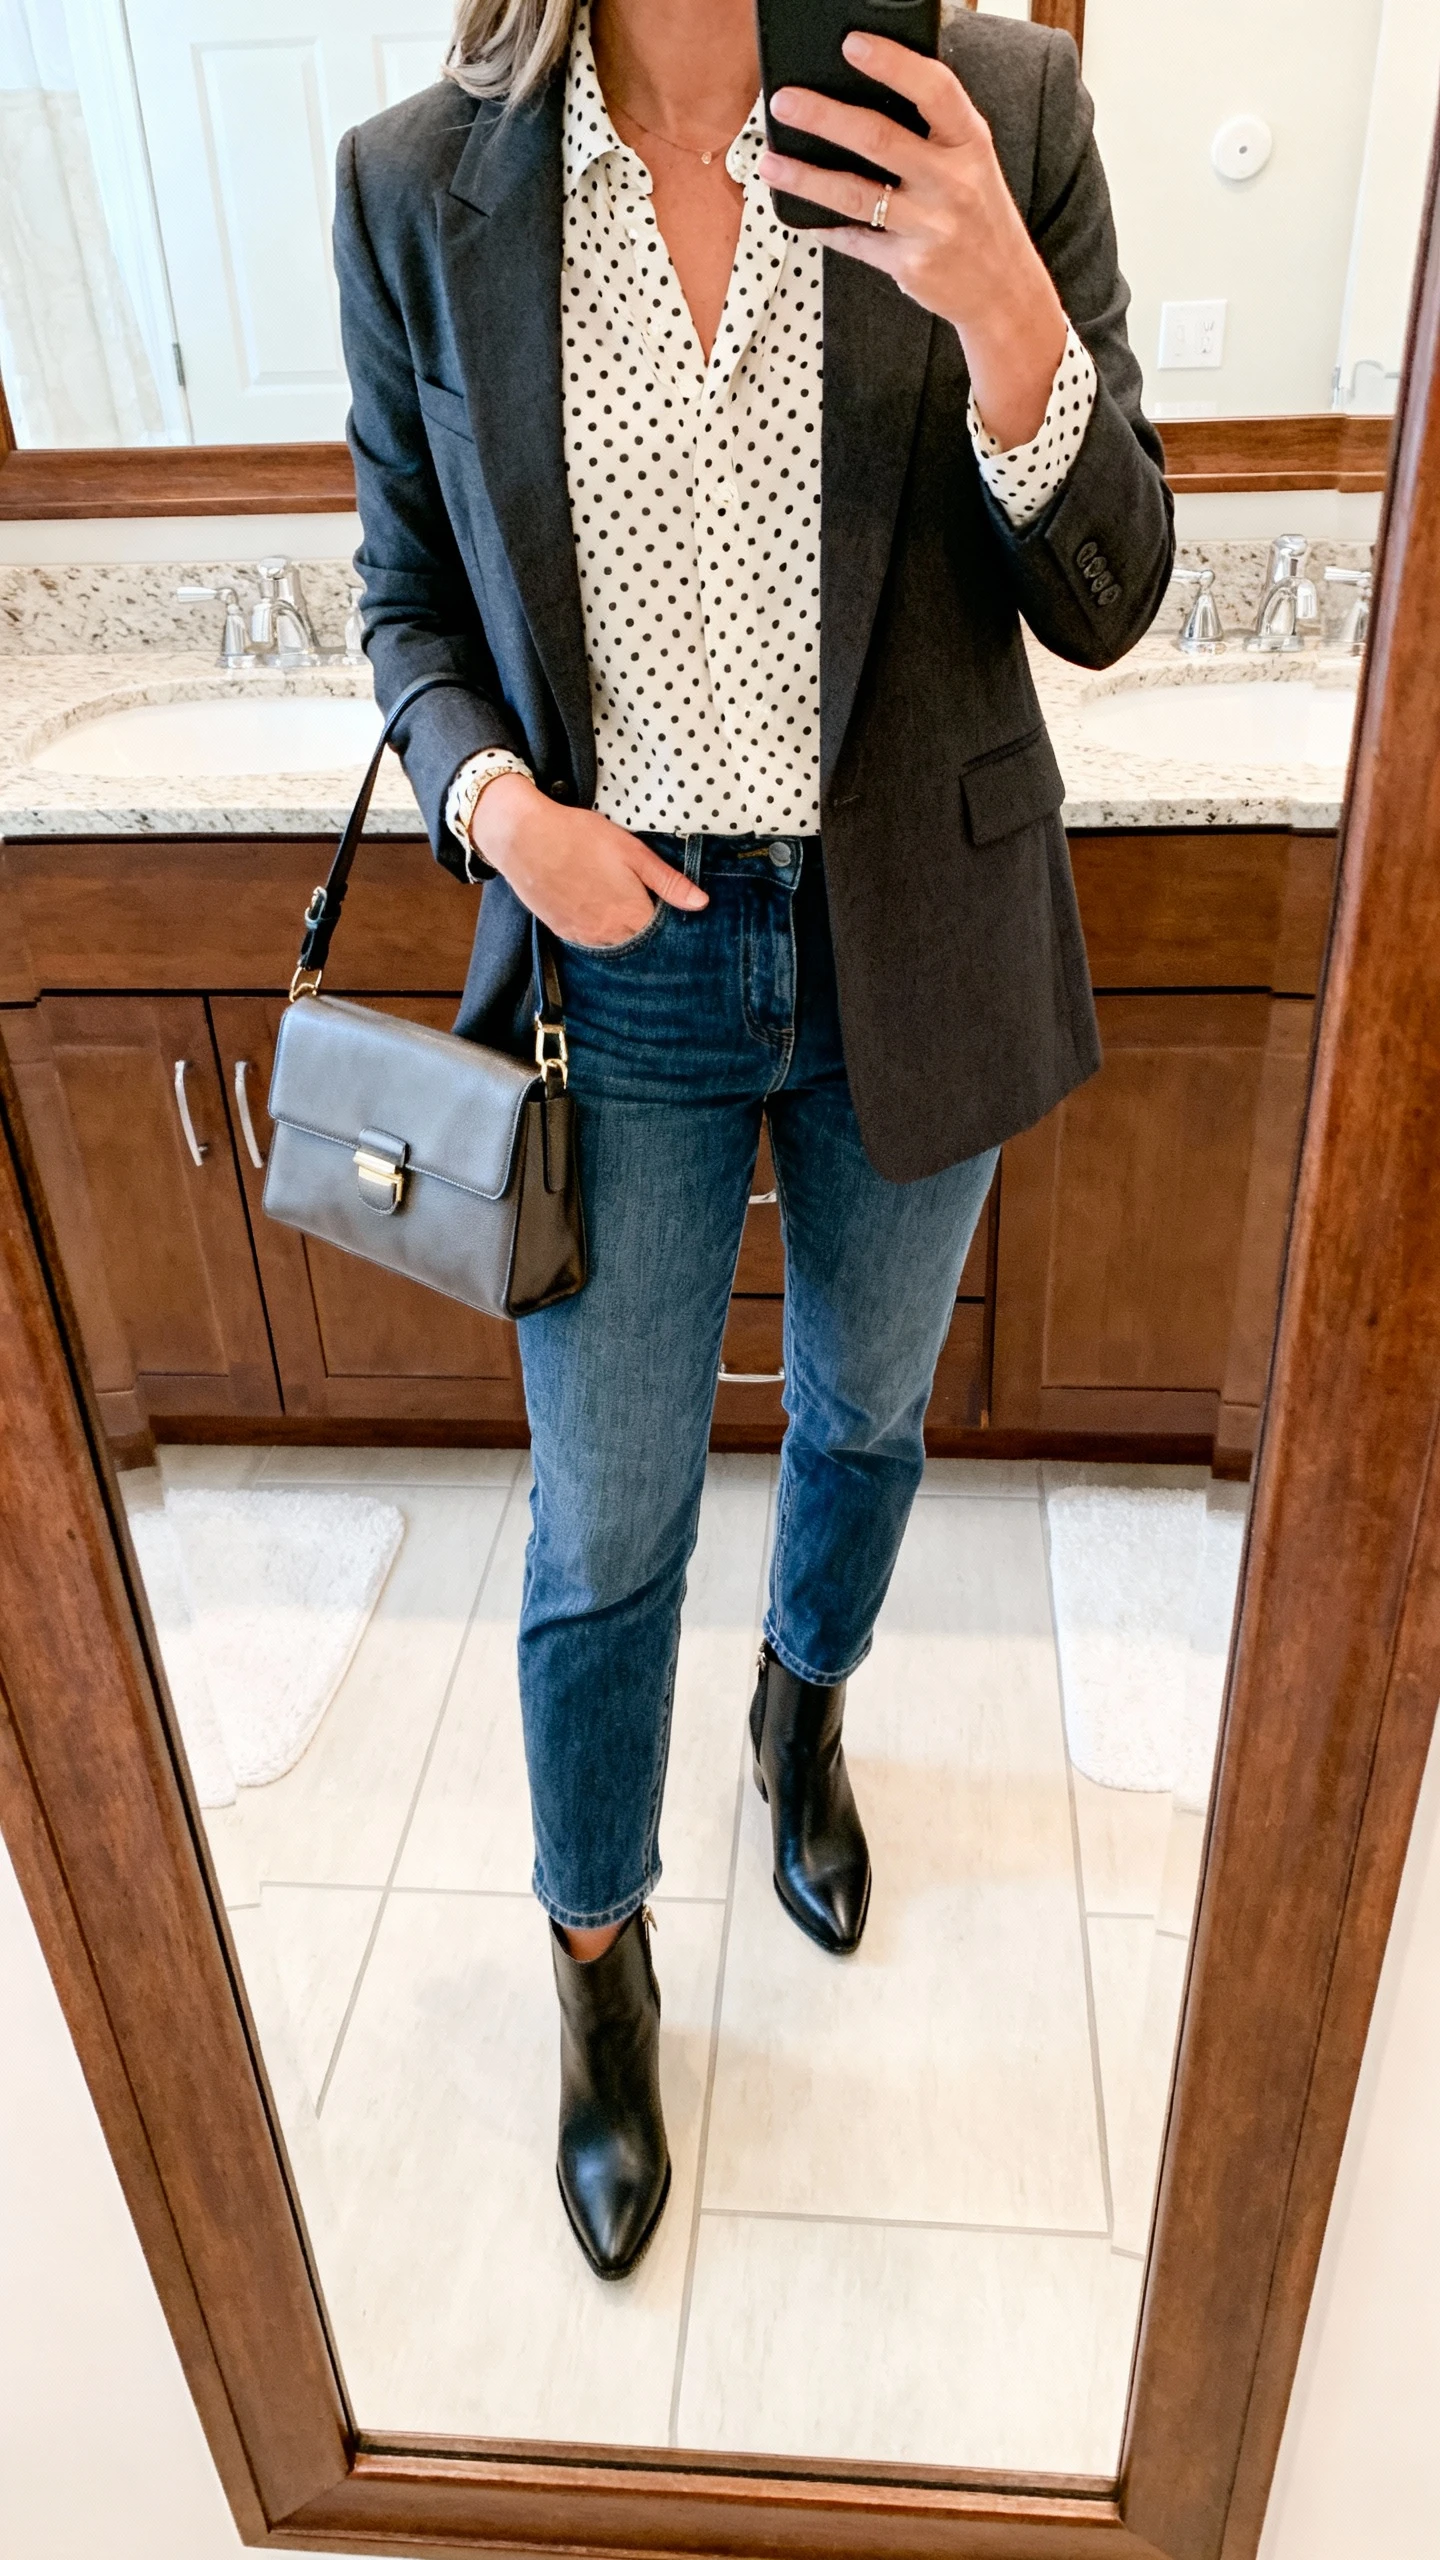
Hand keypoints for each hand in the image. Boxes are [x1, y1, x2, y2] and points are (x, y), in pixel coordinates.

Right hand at [472, 774, 708, 945]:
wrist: (524, 838)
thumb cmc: (580, 837)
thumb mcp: (633, 852)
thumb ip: (668, 882)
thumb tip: (701, 903)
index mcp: (632, 916)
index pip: (662, 937)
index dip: (671, 927)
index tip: (673, 915)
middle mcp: (609, 935)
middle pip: (638, 944)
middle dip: (647, 933)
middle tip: (645, 906)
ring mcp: (583, 936)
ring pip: (614, 945)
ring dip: (622, 934)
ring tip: (620, 907)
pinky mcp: (562, 931)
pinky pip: (590, 941)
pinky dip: (599, 931)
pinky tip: (596, 910)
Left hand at [760, 34, 1066, 450]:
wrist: (1004, 290)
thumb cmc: (980, 216)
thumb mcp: (973, 160)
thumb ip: (934, 128)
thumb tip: (869, 91)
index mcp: (971, 143)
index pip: (933, 89)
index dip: (891, 63)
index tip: (852, 44)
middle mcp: (953, 183)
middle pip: (878, 138)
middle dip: (823, 117)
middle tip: (785, 102)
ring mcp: (931, 227)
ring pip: (855, 195)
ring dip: (805, 176)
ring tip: (771, 161)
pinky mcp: (910, 266)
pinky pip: (855, 241)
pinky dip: (823, 226)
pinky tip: (800, 213)